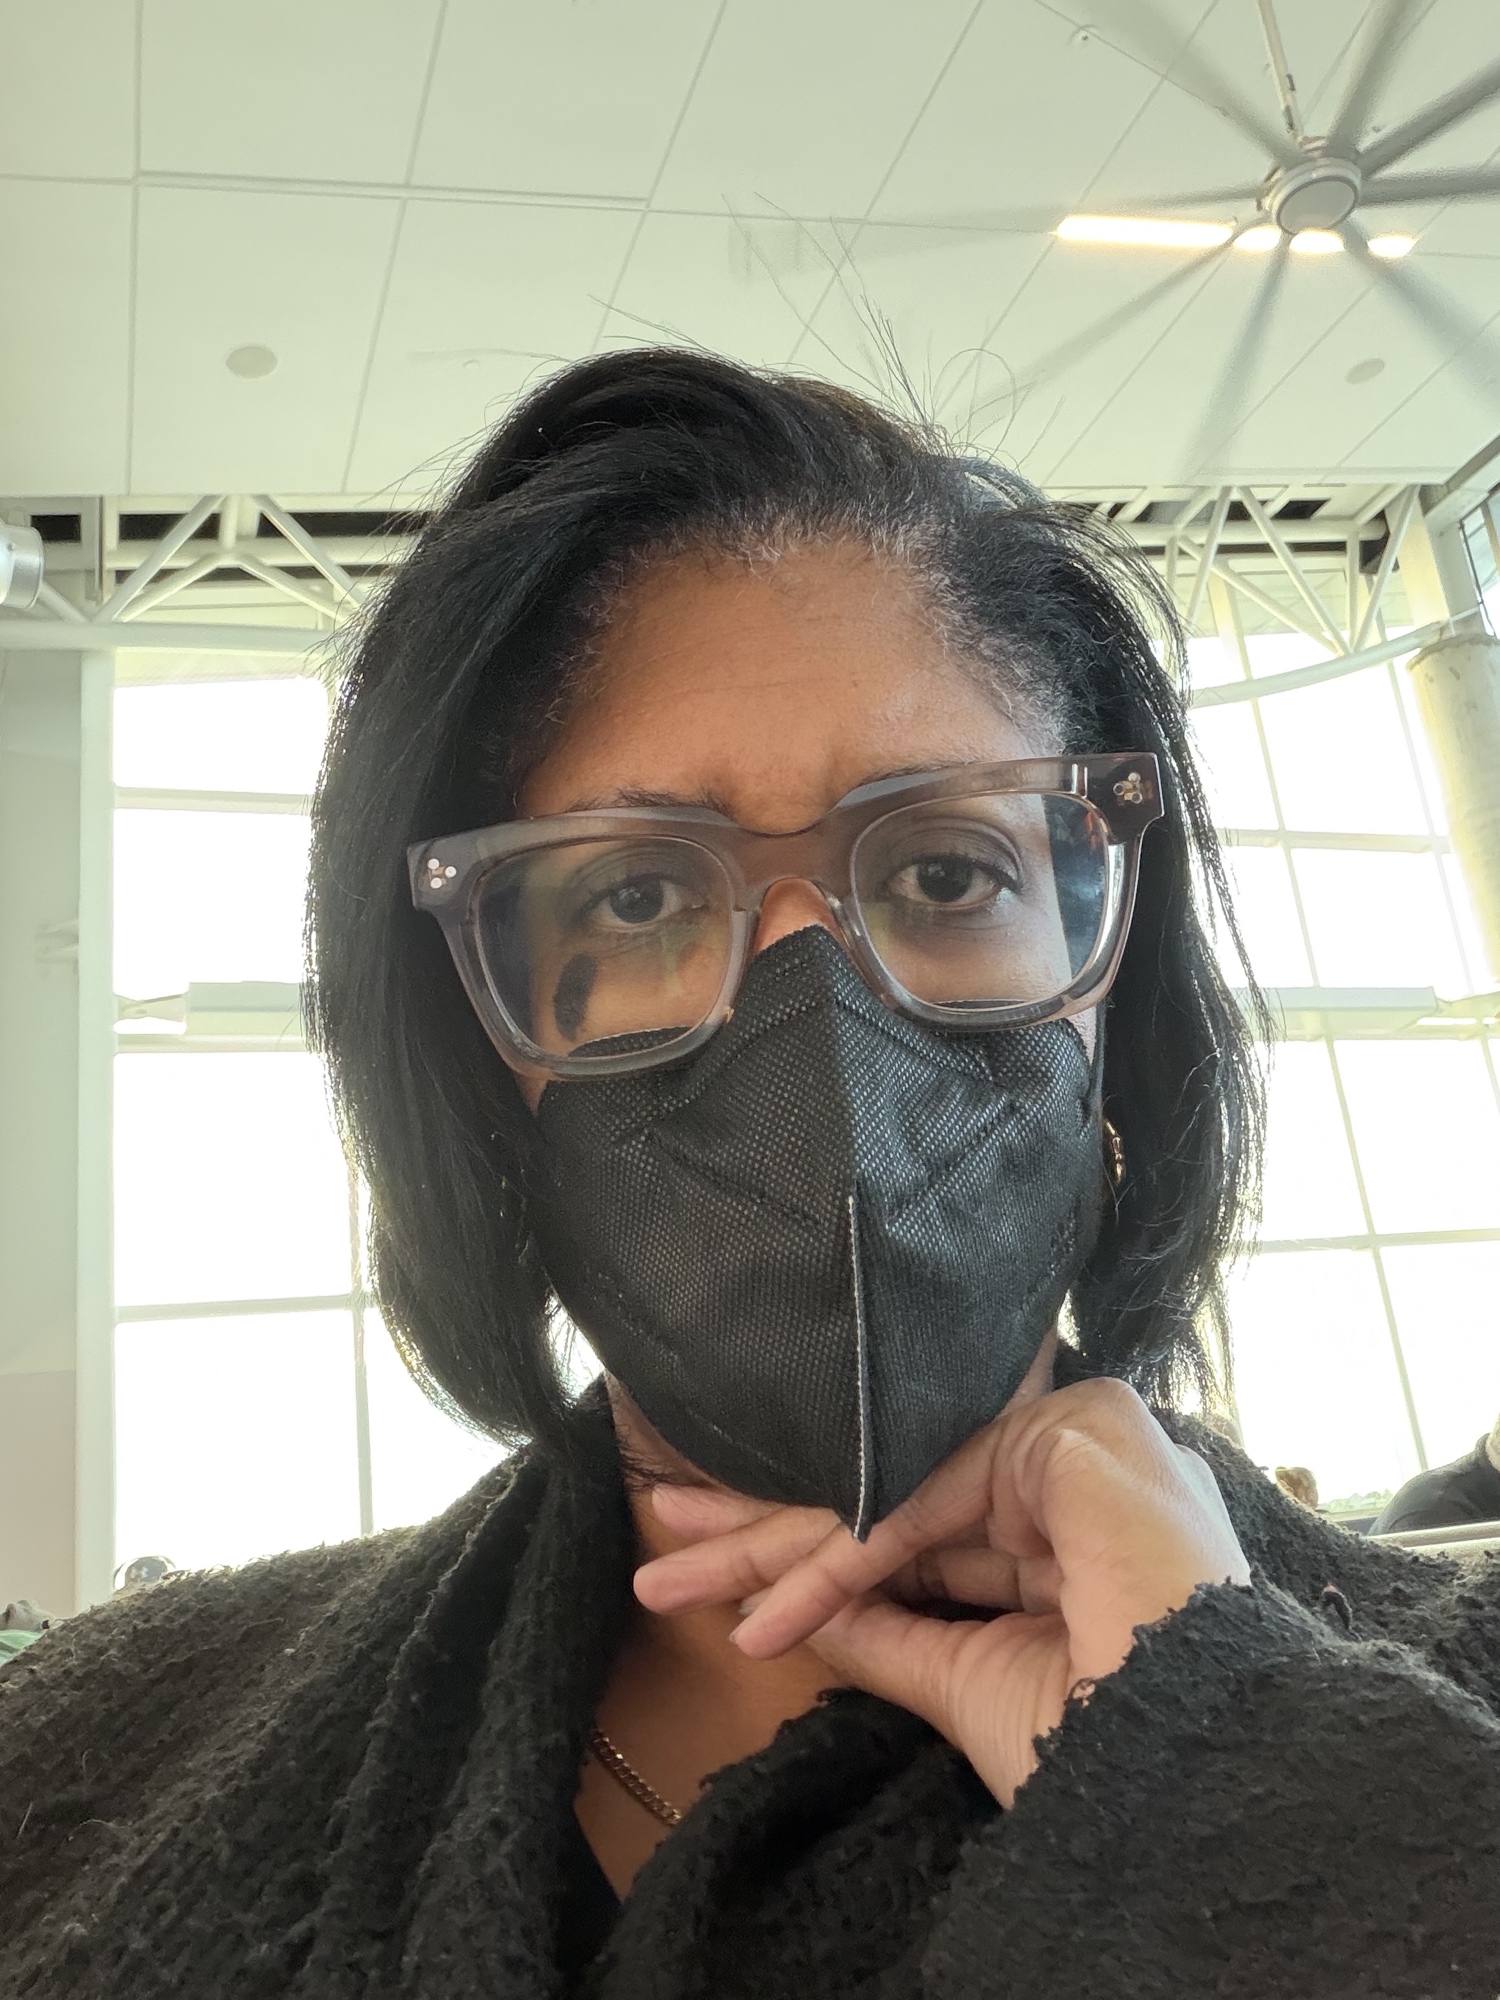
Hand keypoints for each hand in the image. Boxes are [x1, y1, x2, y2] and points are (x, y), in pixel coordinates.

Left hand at [634, 1379, 1249, 1806]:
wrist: (1191, 1783)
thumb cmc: (1105, 1750)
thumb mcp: (970, 1681)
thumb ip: (891, 1627)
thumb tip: (804, 1605)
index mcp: (1065, 1533)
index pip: (917, 1528)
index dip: (811, 1555)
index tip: (717, 1583)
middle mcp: (1073, 1477)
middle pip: (892, 1496)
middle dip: (768, 1532)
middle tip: (666, 1539)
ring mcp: (1080, 1444)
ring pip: (893, 1487)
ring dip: (776, 1543)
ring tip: (677, 1575)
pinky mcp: (1078, 1433)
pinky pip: (927, 1493)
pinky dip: (844, 1556)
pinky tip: (769, 1611)